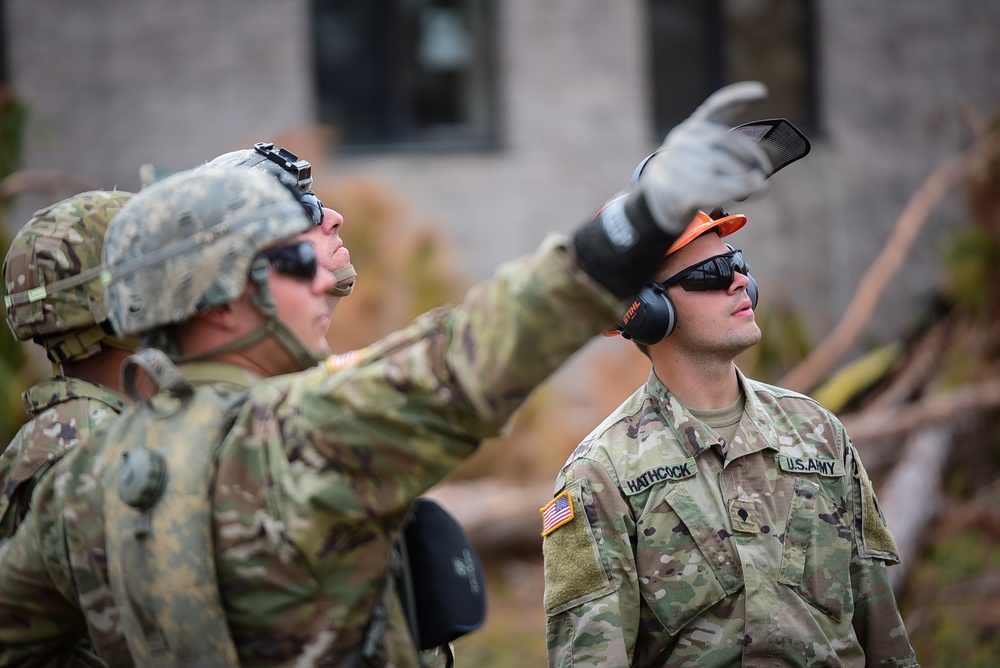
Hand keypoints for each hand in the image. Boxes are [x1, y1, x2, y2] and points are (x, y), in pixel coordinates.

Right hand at [637, 81, 772, 233]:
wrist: (658, 196)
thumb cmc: (694, 172)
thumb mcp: (710, 156)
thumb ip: (735, 155)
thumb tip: (764, 169)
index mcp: (696, 127)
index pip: (717, 107)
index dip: (738, 98)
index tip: (762, 92)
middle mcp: (685, 139)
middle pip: (725, 140)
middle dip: (752, 156)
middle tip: (765, 172)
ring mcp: (677, 162)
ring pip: (721, 165)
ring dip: (746, 178)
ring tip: (758, 187)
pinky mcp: (676, 186)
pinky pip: (712, 187)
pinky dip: (735, 190)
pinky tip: (748, 193)